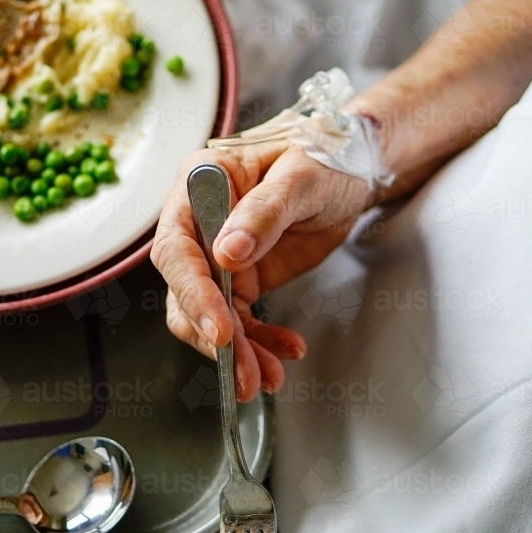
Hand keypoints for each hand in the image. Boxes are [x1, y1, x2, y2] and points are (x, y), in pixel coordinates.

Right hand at [151, 137, 373, 401]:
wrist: (353, 168)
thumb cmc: (325, 155)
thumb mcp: (302, 176)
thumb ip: (264, 211)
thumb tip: (227, 253)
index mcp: (200, 184)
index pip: (177, 247)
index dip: (194, 292)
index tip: (219, 328)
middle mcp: (199, 222)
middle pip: (186, 289)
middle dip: (213, 335)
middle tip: (243, 371)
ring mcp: (218, 254)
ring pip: (208, 314)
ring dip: (234, 351)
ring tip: (266, 377)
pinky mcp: (241, 279)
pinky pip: (239, 320)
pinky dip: (258, 343)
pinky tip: (284, 351)